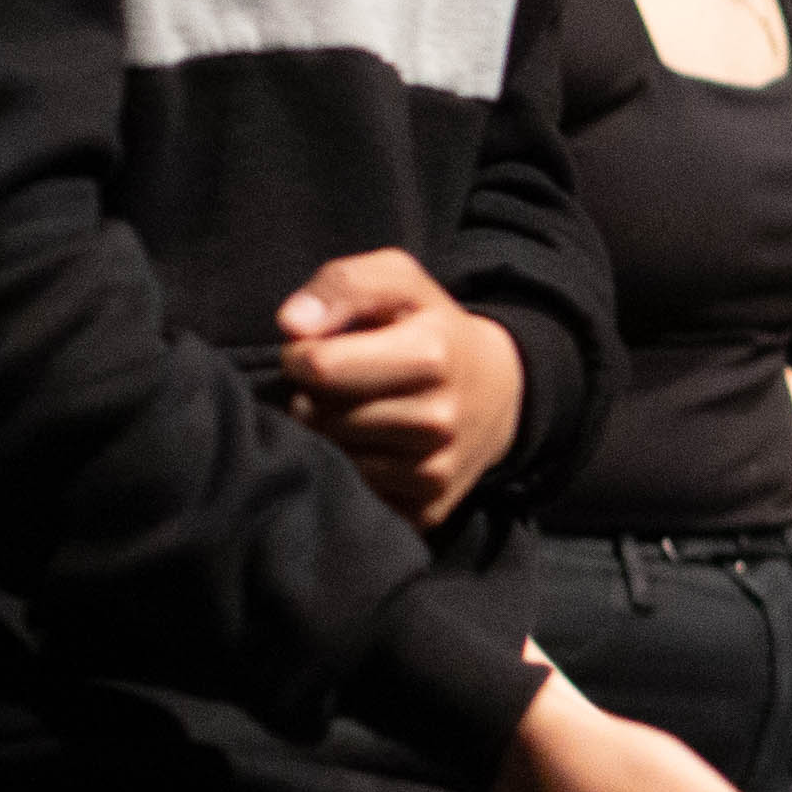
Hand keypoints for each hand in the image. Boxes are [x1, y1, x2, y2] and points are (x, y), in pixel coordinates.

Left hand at [276, 247, 523, 527]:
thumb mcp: (398, 281)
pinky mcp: (428, 510)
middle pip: (318, 415)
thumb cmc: (430, 327)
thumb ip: (343, 285)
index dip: (302, 354)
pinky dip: (353, 469)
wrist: (498, 392)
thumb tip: (292, 325)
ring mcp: (436, 471)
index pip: (320, 367)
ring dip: (331, 433)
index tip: (318, 349)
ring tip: (361, 410)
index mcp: (431, 355)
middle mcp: (438, 419)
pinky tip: (375, 445)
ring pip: (332, 455)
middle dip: (315, 395)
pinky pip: (355, 492)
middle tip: (345, 382)